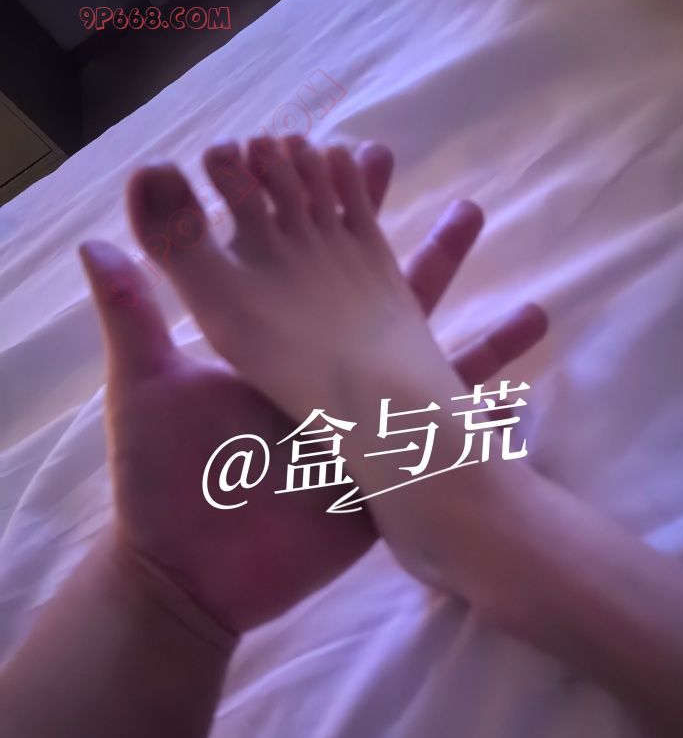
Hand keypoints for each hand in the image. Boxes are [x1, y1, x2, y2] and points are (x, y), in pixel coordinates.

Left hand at [80, 143, 546, 635]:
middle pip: (382, 302)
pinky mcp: (385, 469)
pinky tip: (527, 376)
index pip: (314, 266)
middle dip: (421, 255)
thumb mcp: (145, 391)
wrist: (196, 577)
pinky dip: (485, 407)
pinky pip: (444, 431)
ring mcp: (361, 423)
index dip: (336, 215)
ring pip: (426, 357)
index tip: (362, 160)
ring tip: (524, 298)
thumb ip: (133, 317)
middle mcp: (324, 378)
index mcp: (273, 349)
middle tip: (464, 208)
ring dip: (471, 327)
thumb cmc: (164, 483)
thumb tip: (101, 238)